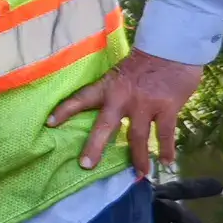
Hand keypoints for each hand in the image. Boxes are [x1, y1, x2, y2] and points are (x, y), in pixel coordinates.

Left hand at [52, 51, 201, 173]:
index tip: (50, 123)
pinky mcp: (167, 108)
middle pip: (105, 126)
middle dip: (94, 146)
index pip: (81, 98)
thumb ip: (115, 91)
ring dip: (138, 157)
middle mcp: (123, 98)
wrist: (172, 48)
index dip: (65, 110)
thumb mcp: (121, 71)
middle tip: (86, 165)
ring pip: (137, 137)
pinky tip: (167, 162)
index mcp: (108, 87)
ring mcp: (145, 105)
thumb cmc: (146, 60)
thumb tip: (109, 107)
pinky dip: (167, 150)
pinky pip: (165, 134)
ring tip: (139, 175)